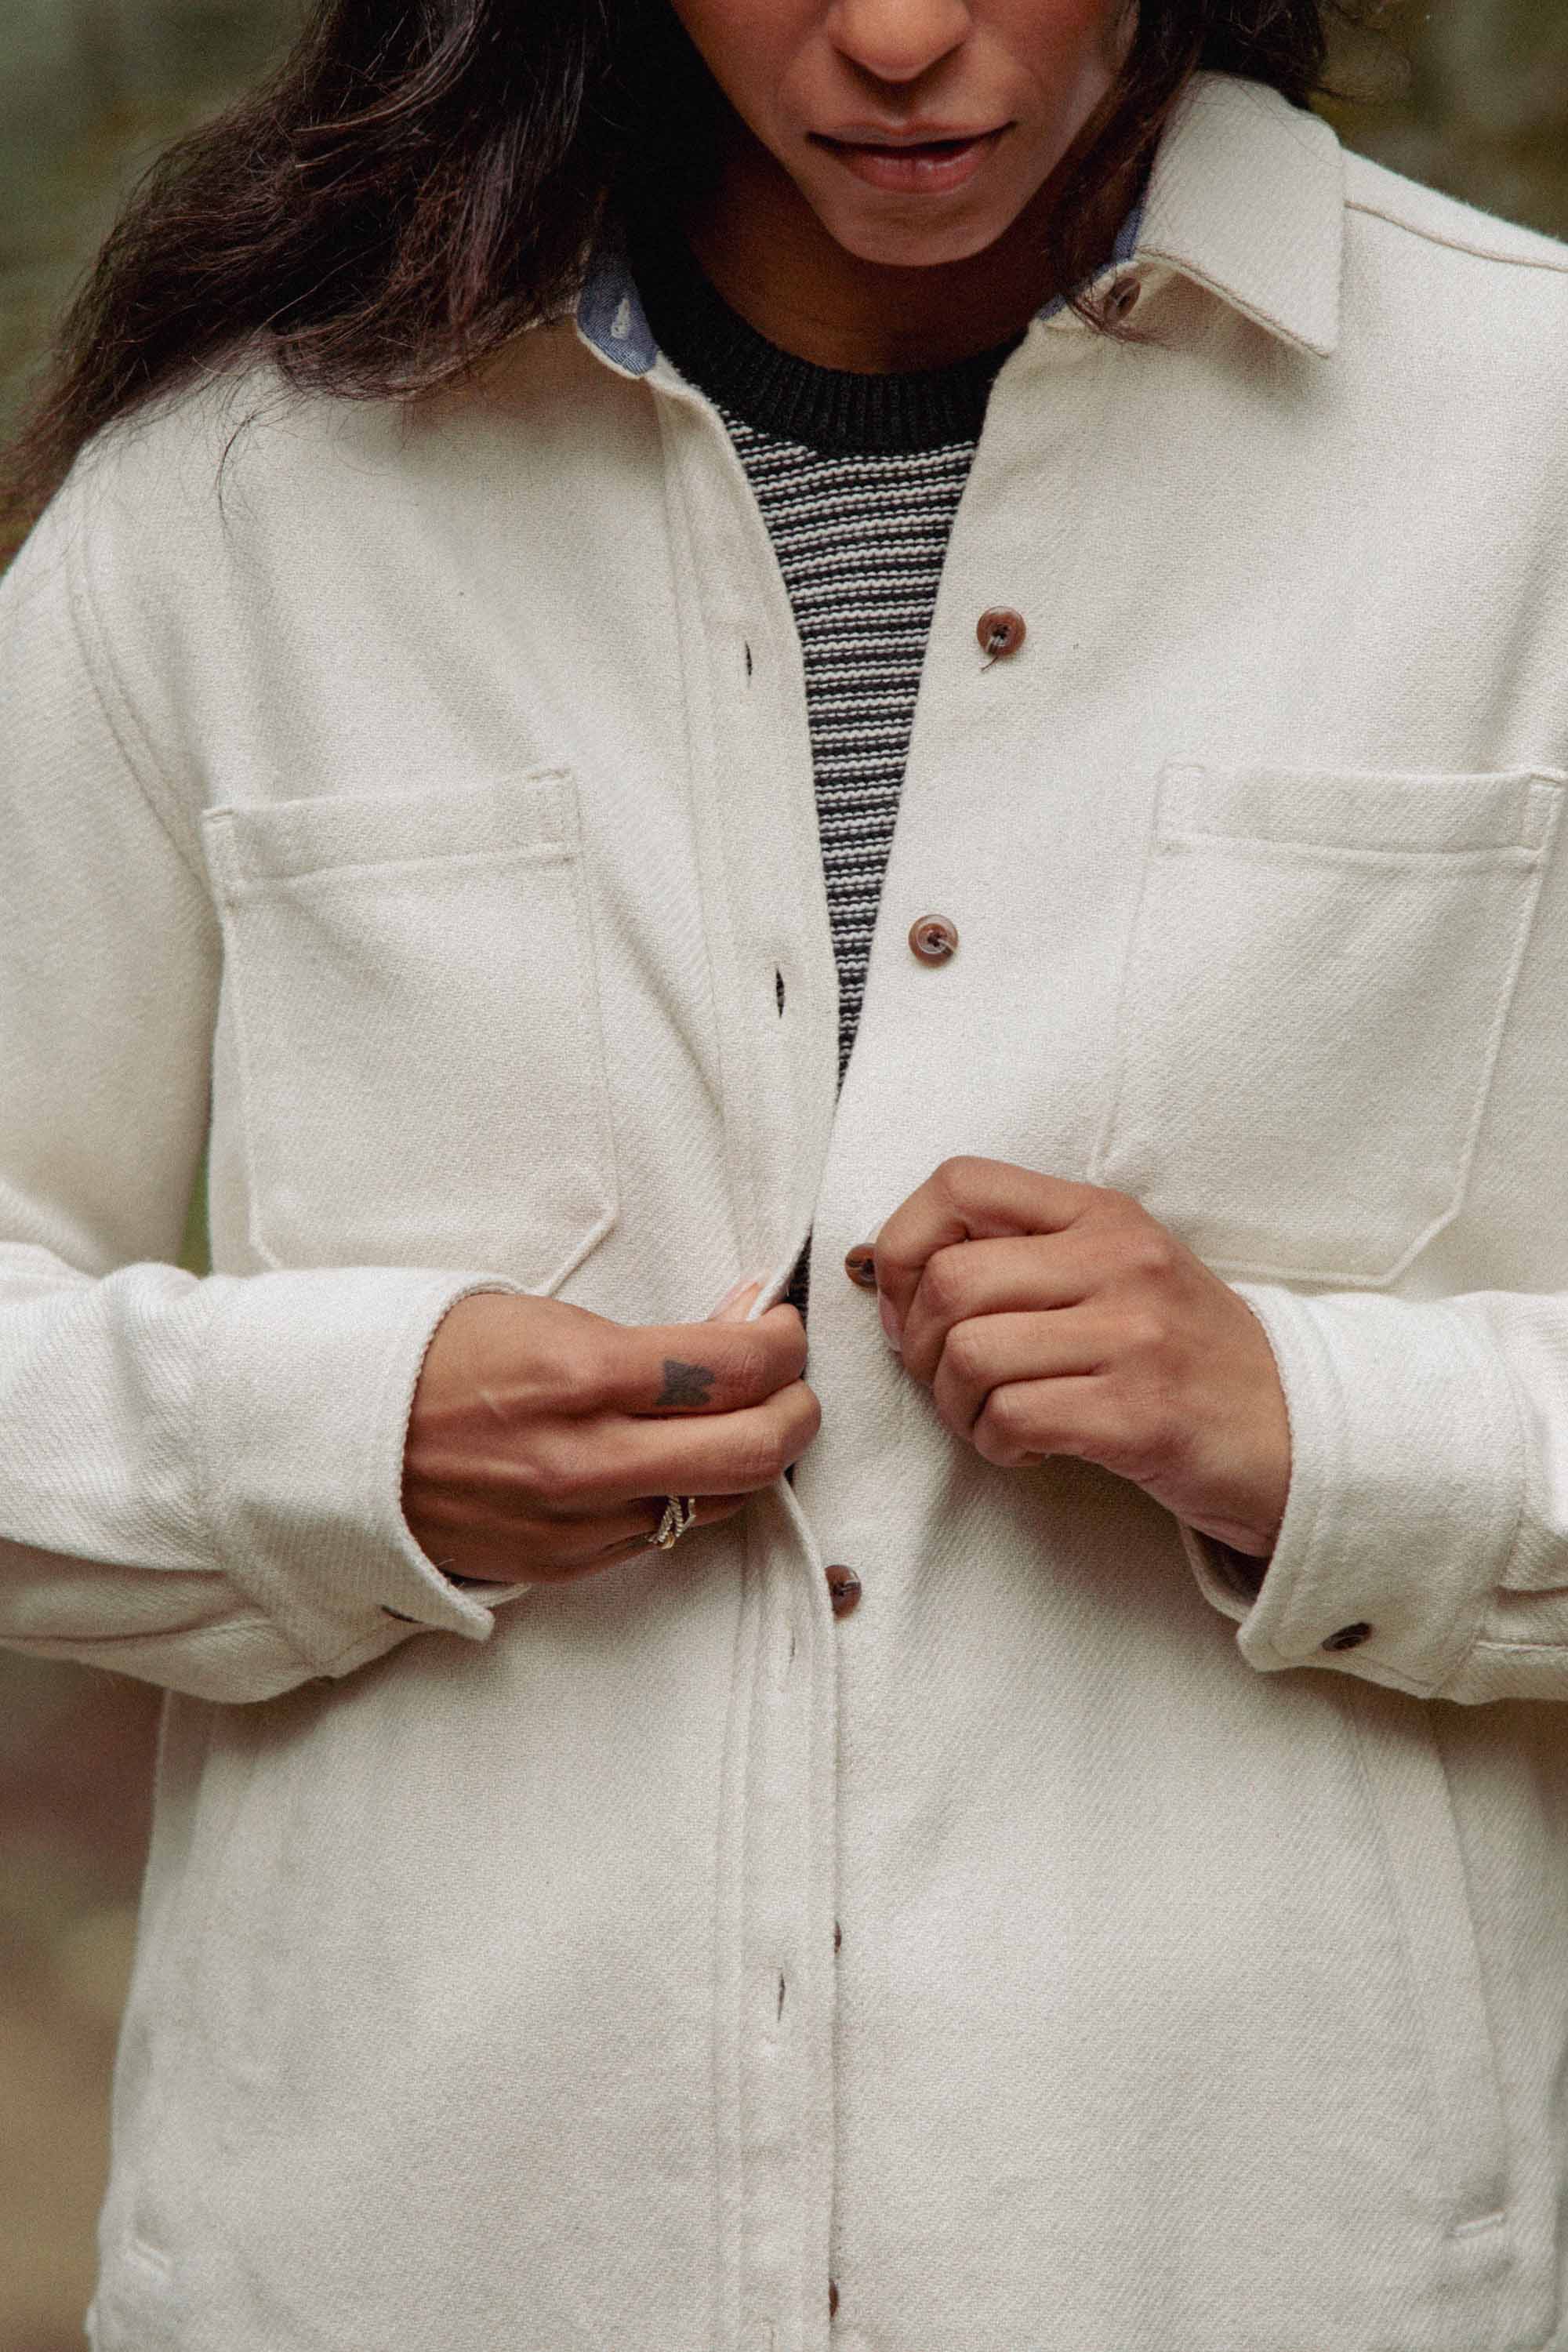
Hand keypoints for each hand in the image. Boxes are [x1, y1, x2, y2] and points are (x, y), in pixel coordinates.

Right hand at [401, 1279, 819, 1583]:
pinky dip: (687, 1495)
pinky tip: (675, 1461)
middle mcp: (587, 1459)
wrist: (335, 1439)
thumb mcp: (541, 1314)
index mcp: (580, 1375)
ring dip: (749, 1459)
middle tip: (791, 1384)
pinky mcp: (564, 1564)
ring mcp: (577, 1522)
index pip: (737, 1367)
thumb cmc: (433, 1356)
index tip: (782, 1326)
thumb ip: (648, 1334)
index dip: (782, 1342)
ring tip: (740, 1420)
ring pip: (719, 1502)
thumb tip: (742, 1320)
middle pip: (755, 1450)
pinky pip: (662, 1533)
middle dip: (797, 1410)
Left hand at [857, 1157, 1290, 1557]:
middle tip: (947, 1382)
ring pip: (969, 1354)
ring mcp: (1135, 1336)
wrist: (1303, 1434)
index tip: (908, 1304)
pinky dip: (996, 1444)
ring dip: (955, 1406)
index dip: (903, 1244)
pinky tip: (1030, 1449)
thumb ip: (1024, 1259)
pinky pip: (1012, 1418)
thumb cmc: (1187, 1359)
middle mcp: (1120, 1260)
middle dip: (919, 1346)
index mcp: (1103, 1215)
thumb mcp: (1118, 1275)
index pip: (959, 1182)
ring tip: (993, 1420)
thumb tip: (889, 1279)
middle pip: (949, 1279)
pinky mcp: (1140, 1415)